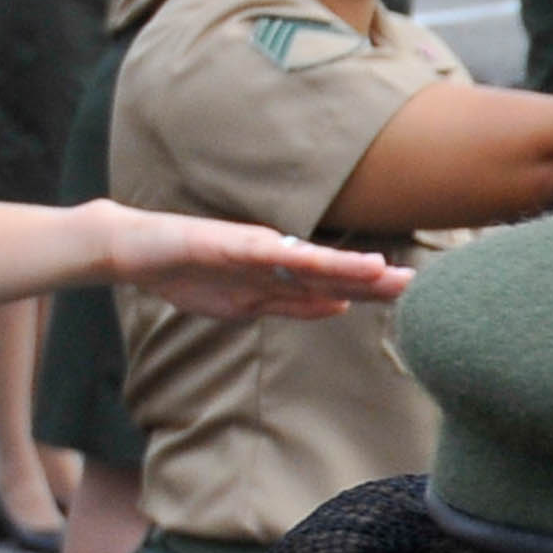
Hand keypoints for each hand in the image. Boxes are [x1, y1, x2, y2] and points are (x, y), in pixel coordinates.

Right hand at [93, 207, 412, 320]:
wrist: (136, 251)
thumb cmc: (191, 274)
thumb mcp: (249, 304)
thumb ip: (293, 304)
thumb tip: (338, 307)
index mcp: (283, 274)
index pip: (337, 285)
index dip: (372, 290)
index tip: (414, 296)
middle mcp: (276, 258)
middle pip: (333, 273)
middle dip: (373, 280)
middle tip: (417, 284)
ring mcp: (253, 250)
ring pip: (307, 263)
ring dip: (344, 269)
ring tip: (383, 272)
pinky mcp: (228, 245)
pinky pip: (267, 256)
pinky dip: (296, 260)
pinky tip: (321, 263)